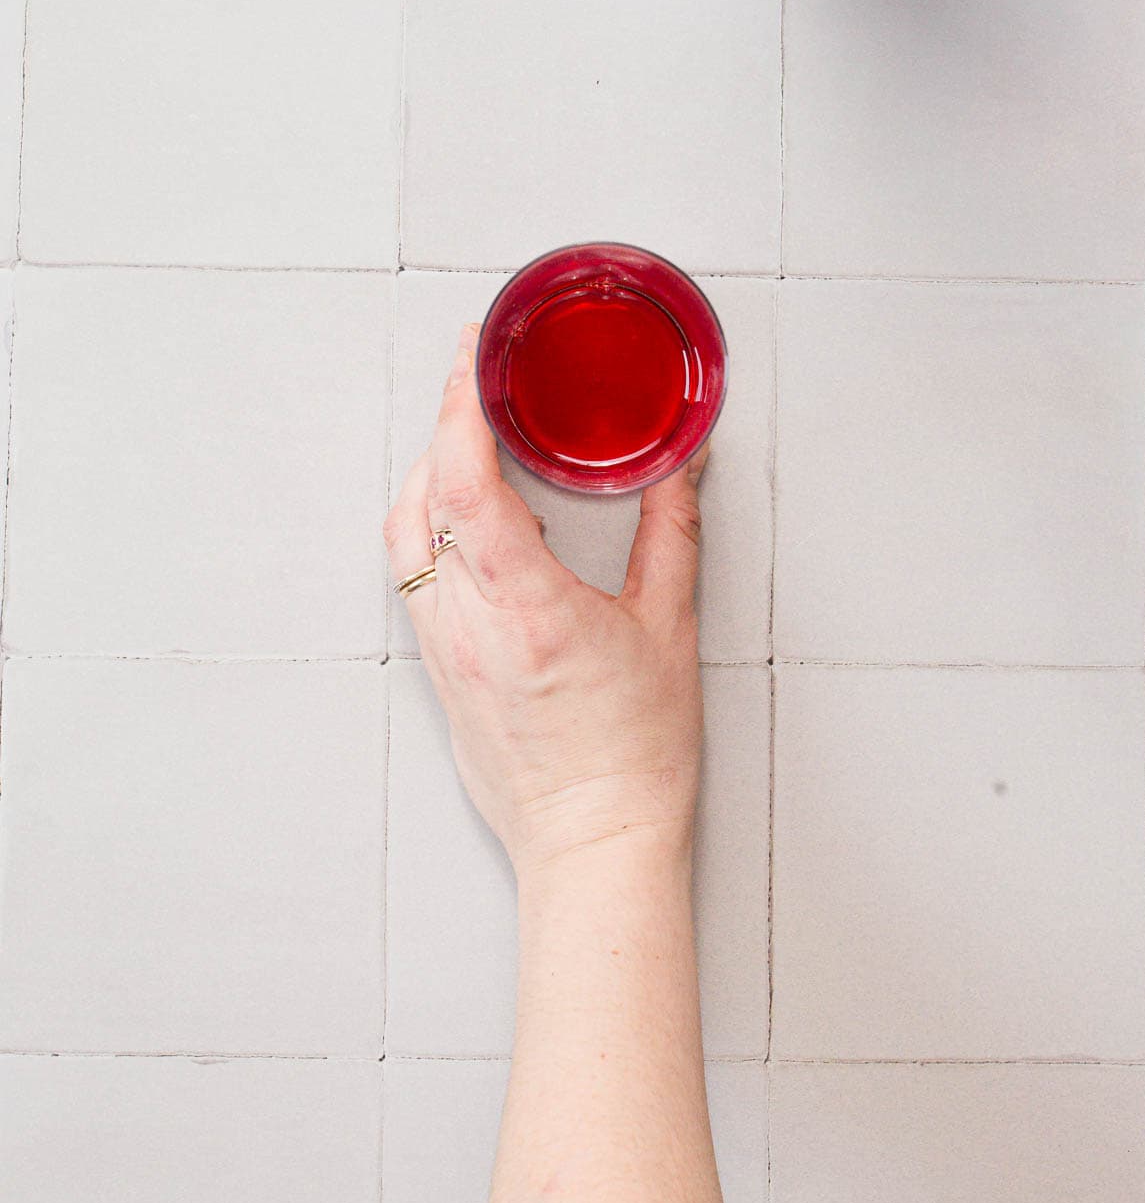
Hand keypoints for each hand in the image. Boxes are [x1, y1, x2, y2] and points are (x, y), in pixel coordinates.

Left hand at [384, 323, 708, 880]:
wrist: (593, 845)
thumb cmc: (635, 756)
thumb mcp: (670, 630)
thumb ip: (671, 535)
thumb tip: (680, 466)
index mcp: (527, 610)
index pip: (467, 484)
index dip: (460, 408)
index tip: (472, 357)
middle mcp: (469, 626)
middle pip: (424, 496)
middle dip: (444, 424)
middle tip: (476, 377)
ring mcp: (444, 649)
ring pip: (405, 534)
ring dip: (428, 474)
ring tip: (469, 439)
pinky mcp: (437, 670)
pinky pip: (413, 575)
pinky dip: (430, 524)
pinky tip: (468, 517)